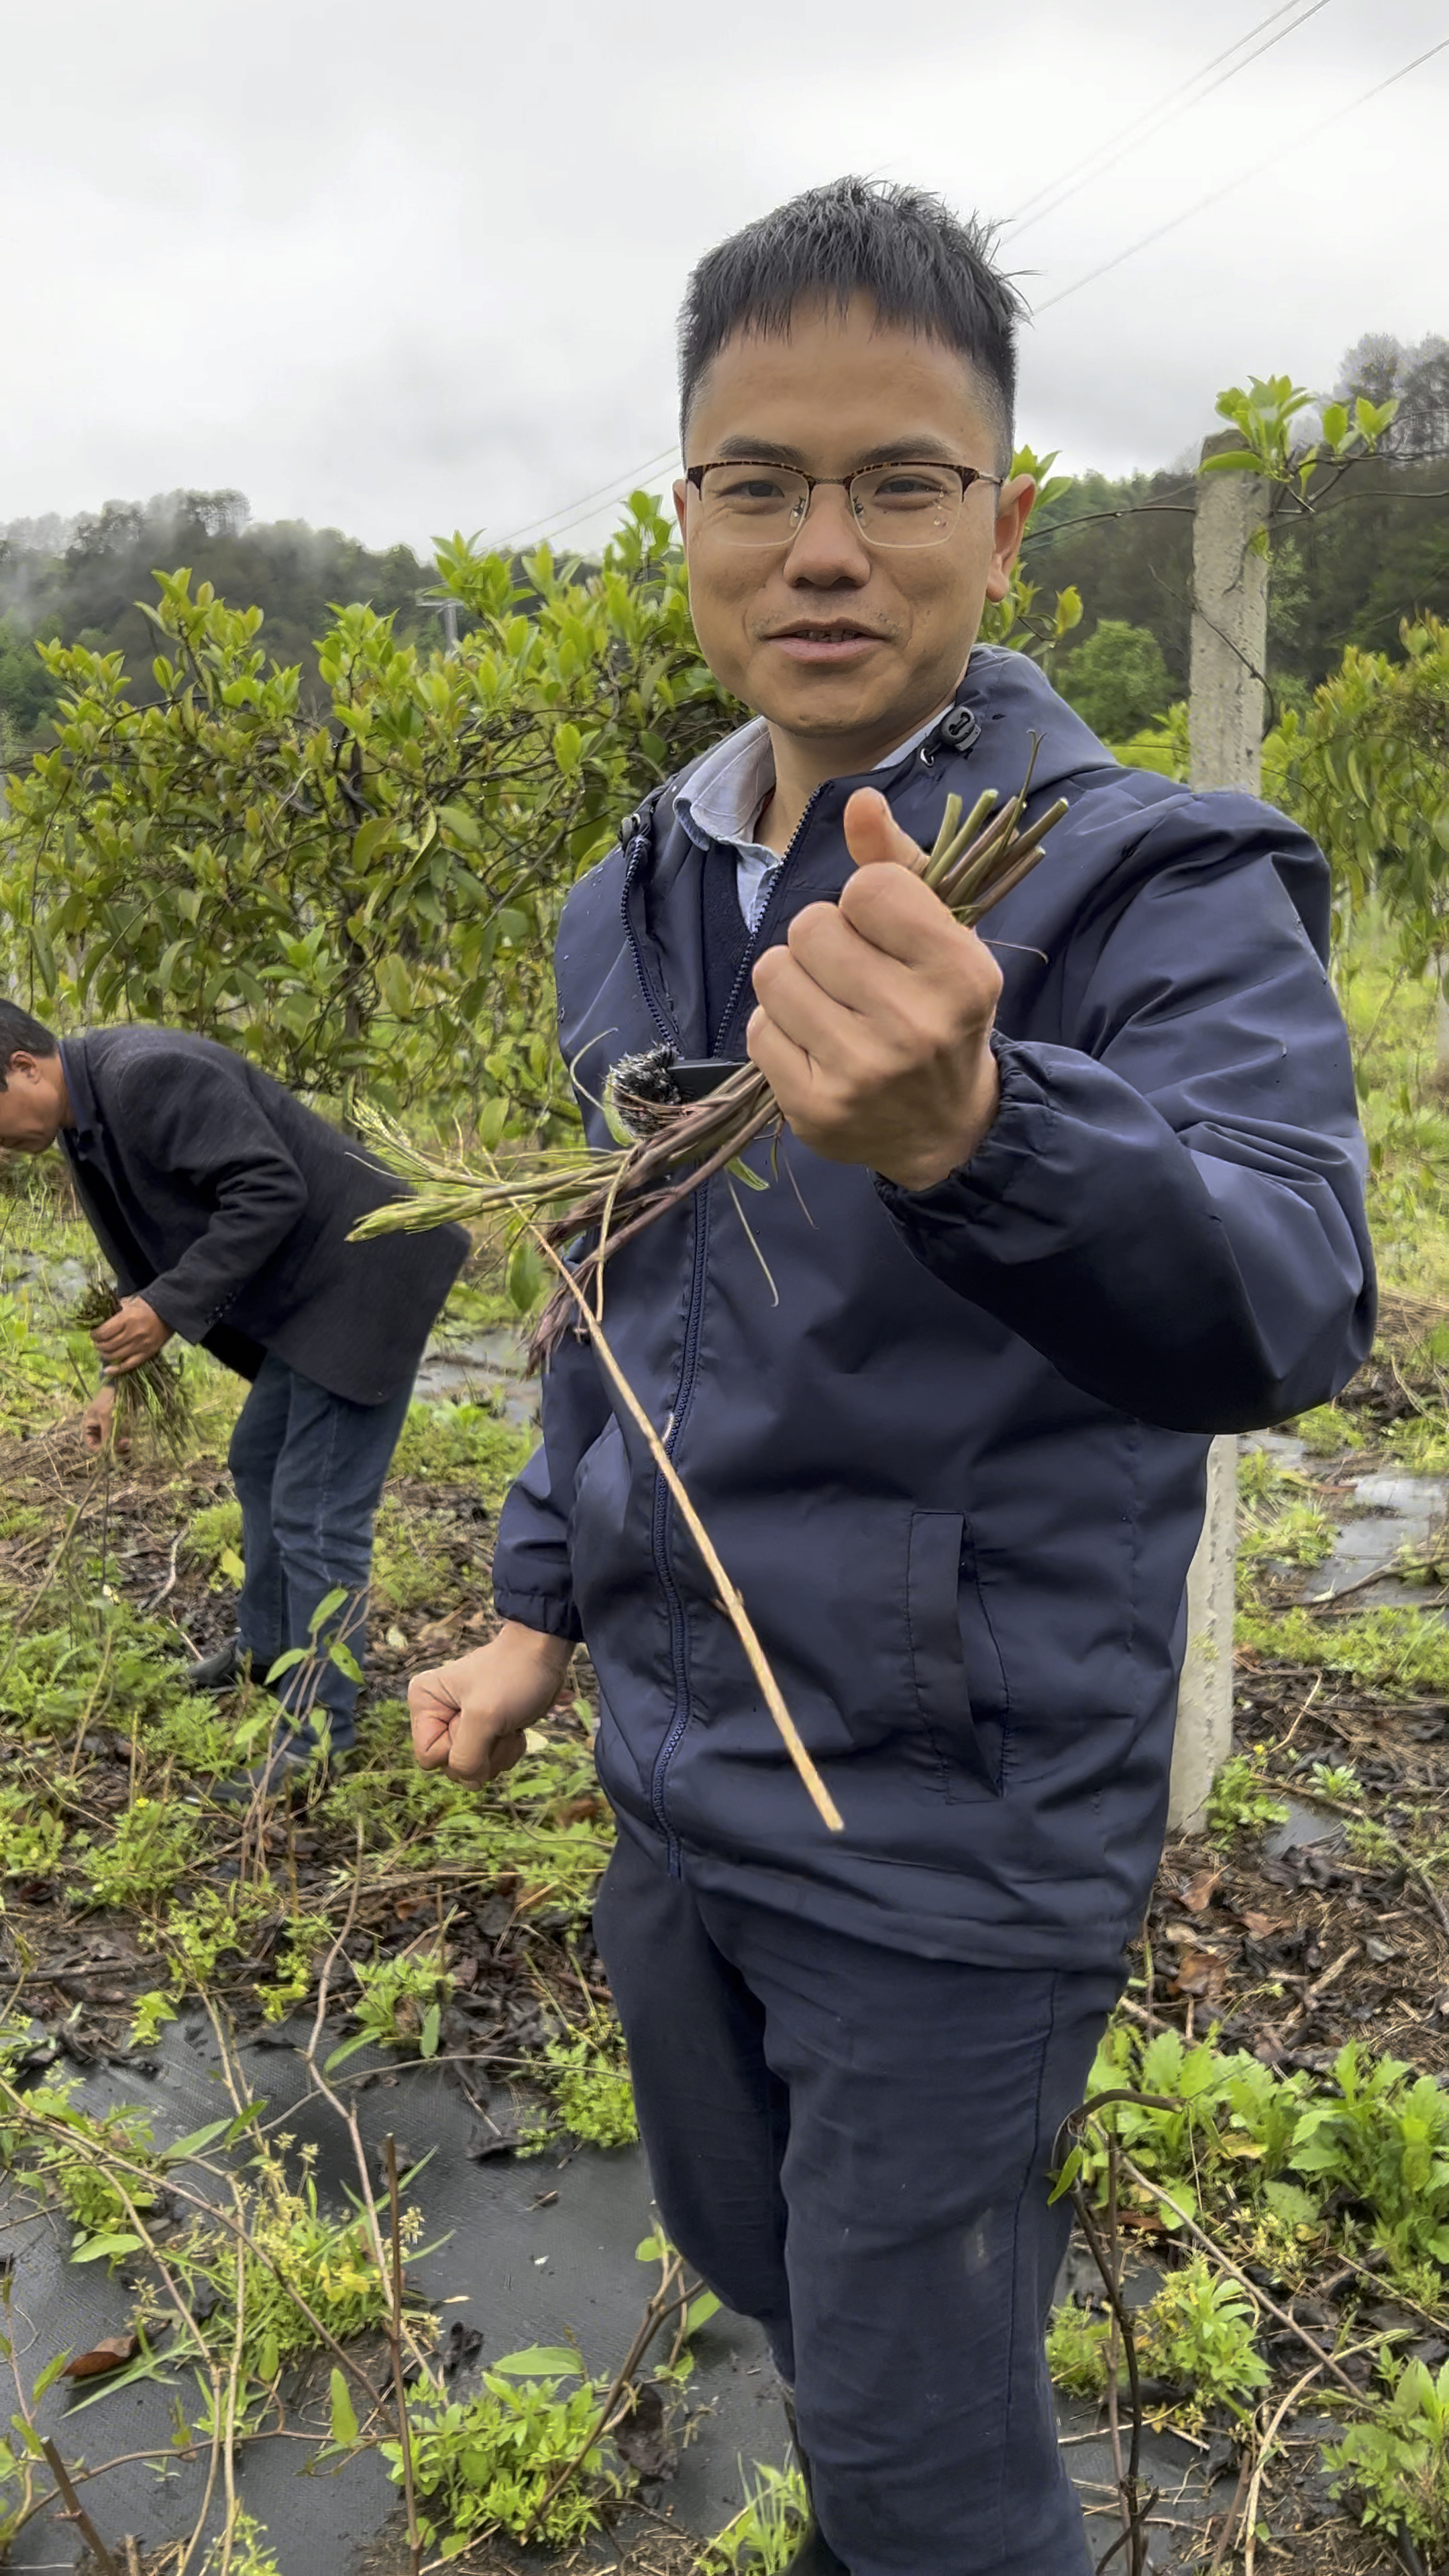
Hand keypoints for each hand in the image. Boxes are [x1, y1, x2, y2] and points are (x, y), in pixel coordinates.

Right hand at [81, 1383, 129, 1456]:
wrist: (123, 1383)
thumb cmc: (110, 1398)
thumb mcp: (106, 1417)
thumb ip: (107, 1435)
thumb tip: (109, 1452)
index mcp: (90, 1427)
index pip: (92, 1446)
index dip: (101, 1451)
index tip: (112, 1450)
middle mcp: (99, 1430)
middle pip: (105, 1447)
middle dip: (114, 1449)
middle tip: (126, 1444)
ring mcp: (111, 1429)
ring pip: (115, 1445)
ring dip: (123, 1447)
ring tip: (130, 1442)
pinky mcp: (123, 1427)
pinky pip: (123, 1439)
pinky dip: (128, 1441)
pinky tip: (132, 1439)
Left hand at [92, 1297, 171, 1374]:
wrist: (168, 1312)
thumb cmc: (146, 1306)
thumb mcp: (128, 1303)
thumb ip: (113, 1311)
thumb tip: (97, 1321)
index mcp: (127, 1319)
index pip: (104, 1332)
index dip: (95, 1335)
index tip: (94, 1333)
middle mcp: (133, 1334)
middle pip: (108, 1345)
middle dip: (98, 1344)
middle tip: (97, 1342)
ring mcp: (141, 1346)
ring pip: (115, 1356)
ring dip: (105, 1354)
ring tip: (103, 1350)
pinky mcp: (147, 1354)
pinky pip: (128, 1365)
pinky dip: (116, 1370)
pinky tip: (107, 1371)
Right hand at [409, 1621, 573, 1789]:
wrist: (544, 1655)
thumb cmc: (512, 1676)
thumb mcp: (484, 1716)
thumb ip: (466, 1757)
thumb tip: (470, 1783)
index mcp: (424, 1704)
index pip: (429, 1757)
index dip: (456, 1749)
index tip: (476, 1722)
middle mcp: (437, 1715)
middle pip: (451, 1765)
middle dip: (482, 1752)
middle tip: (497, 1723)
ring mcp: (461, 1725)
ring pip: (473, 1767)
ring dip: (499, 1751)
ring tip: (509, 1723)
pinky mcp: (485, 1731)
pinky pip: (490, 1761)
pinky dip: (508, 1749)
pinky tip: (515, 1727)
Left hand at [747, 786, 1002, 1191]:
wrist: (945, 1126)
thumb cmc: (938, 1011)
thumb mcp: (940, 936)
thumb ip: (897, 865)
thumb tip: (859, 799)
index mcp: (958, 974)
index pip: (869, 888)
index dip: (864, 902)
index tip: (882, 933)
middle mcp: (914, 1024)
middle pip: (811, 926)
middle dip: (824, 940)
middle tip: (852, 974)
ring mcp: (861, 1071)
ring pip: (773, 972)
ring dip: (793, 979)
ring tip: (828, 1003)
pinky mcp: (815, 1107)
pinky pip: (758, 1028)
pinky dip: (778, 1027)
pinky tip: (814, 1043)